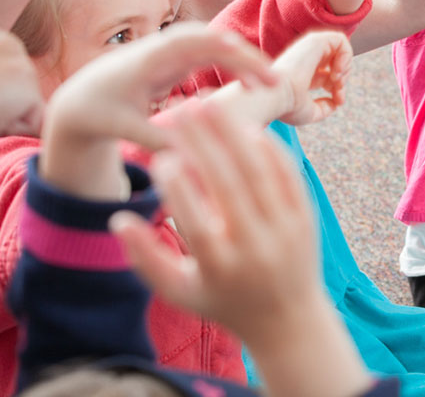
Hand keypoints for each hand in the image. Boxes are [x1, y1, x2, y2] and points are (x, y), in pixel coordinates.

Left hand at [44, 22, 275, 151]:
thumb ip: (154, 137)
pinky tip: (252, 88)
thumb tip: (189, 152)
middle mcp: (161, 49)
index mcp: (144, 61)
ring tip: (270, 86)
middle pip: (209, 39)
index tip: (243, 60)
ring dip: (244, 61)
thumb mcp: (122, 128)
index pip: (184, 45)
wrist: (81, 99)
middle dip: (243, 56)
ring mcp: (171, 52)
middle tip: (275, 83)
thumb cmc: (99, 114)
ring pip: (216, 45)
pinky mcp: (178, 60)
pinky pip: (214, 55)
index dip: (215, 49)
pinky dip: (235, 67)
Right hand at [111, 100, 321, 342]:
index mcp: (222, 271)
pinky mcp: (307, 218)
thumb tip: (117, 219)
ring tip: (209, 105)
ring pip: (260, 172)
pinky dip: (268, 148)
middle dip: (203, 143)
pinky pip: (287, 174)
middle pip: (229, 186)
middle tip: (181, 109)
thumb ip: (146, 258)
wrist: (289, 320)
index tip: (158, 156)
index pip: (197, 225)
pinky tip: (245, 126)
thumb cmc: (223, 301)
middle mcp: (258, 249)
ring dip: (234, 133)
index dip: (177, 190)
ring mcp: (287, 231)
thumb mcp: (180, 292)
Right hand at [272, 31, 352, 125]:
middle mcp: (305, 59)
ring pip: (340, 49)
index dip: (338, 89)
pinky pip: (340, 39)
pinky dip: (346, 55)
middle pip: (336, 63)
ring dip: (346, 67)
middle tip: (338, 92)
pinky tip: (337, 71)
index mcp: (302, 73)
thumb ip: (324, 108)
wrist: (277, 96)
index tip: (337, 101)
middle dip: (343, 79)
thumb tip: (335, 103)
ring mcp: (309, 48)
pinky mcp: (314, 40)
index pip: (328, 76)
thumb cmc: (287, 106)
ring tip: (337, 80)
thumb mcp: (310, 112)